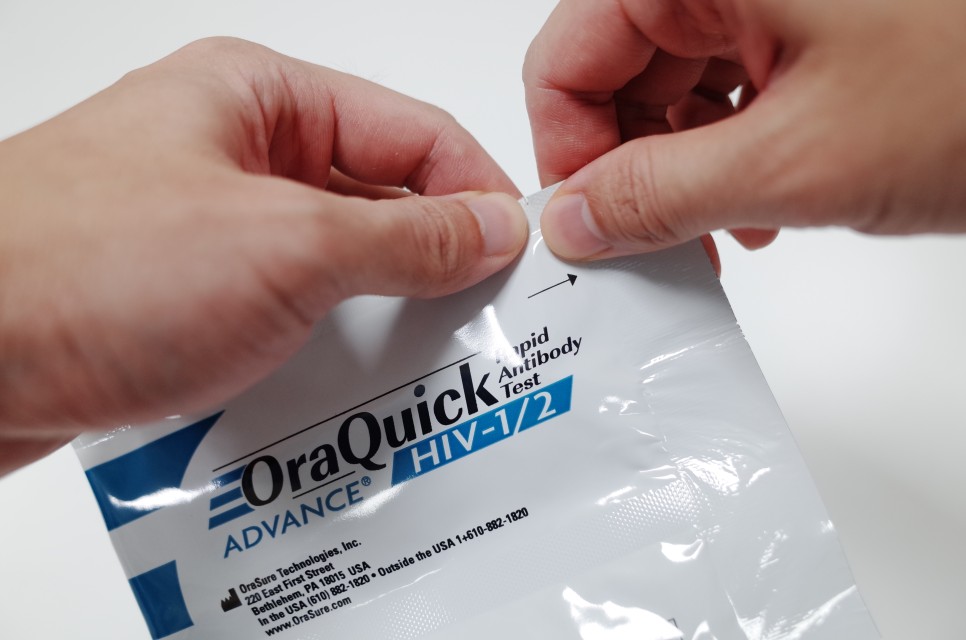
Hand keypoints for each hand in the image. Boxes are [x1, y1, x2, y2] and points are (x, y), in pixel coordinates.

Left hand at [0, 37, 527, 473]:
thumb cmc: (84, 268)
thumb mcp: (285, 245)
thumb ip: (405, 236)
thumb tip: (491, 229)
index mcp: (260, 99)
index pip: (414, 134)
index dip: (478, 195)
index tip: (523, 263)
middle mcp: (234, 154)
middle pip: (375, 201)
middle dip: (434, 267)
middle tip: (488, 330)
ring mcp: (207, 229)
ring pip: (331, 268)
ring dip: (377, 319)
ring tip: (427, 374)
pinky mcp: (184, 297)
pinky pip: (284, 317)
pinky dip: (322, 351)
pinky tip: (349, 397)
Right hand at [524, 0, 965, 259]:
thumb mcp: (795, 160)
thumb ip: (659, 197)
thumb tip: (572, 223)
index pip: (566, 58)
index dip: (567, 152)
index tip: (587, 228)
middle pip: (615, 74)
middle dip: (630, 171)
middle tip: (654, 248)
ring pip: (670, 89)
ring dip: (682, 172)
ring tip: (720, 235)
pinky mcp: (807, 19)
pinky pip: (728, 87)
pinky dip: (729, 152)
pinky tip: (756, 205)